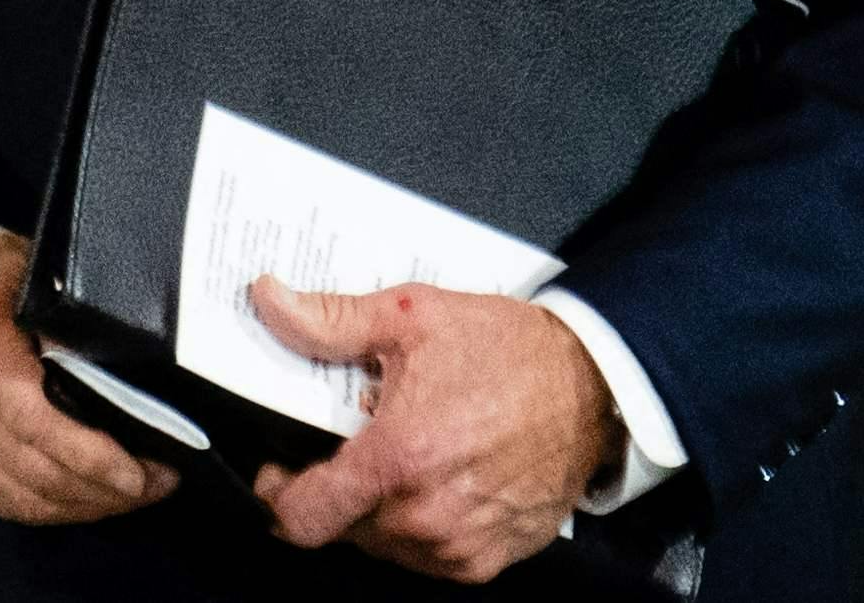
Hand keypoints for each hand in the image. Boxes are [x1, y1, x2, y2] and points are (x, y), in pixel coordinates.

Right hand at [0, 230, 180, 525]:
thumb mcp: (38, 280)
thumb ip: (74, 325)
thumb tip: (134, 379)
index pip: (33, 419)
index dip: (89, 455)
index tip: (139, 474)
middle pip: (34, 470)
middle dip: (104, 489)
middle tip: (157, 484)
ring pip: (24, 499)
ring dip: (86, 506)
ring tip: (135, 495)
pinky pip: (7, 506)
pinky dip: (55, 510)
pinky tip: (92, 498)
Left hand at [243, 278, 619, 583]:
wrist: (593, 385)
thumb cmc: (509, 351)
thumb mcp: (411, 317)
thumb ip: (330, 321)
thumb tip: (270, 302)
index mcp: (398, 460)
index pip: (304, 517)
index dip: (278, 496)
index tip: (280, 472)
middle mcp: (425, 515)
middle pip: (342, 528)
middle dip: (337, 489)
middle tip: (358, 442)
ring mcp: (458, 546)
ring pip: (383, 544)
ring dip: (379, 508)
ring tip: (405, 454)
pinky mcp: (486, 560)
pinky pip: (427, 556)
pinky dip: (420, 524)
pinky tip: (439, 478)